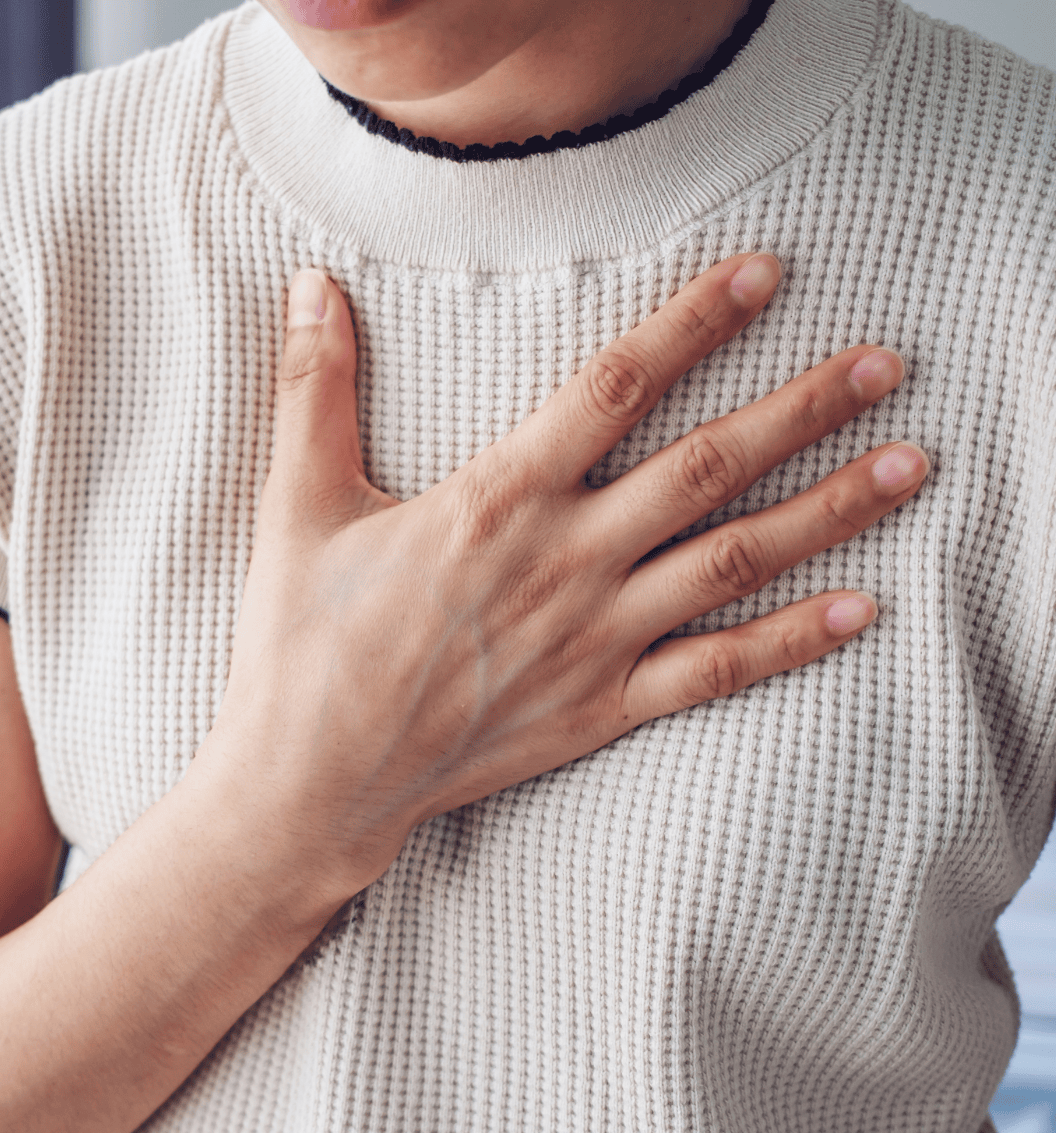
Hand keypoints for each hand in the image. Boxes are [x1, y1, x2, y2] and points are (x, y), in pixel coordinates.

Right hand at [200, 254, 924, 894]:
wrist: (310, 781)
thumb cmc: (302, 642)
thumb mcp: (298, 503)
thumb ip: (314, 389)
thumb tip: (308, 286)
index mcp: (496, 499)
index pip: (614, 389)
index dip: (693, 324)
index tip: (764, 274)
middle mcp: (564, 561)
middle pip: (706, 468)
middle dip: (802, 410)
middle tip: (885, 363)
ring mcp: (592, 639)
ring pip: (733, 562)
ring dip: (829, 511)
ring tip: (910, 466)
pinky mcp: (600, 708)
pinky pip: (717, 670)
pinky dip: (795, 642)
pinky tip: (863, 610)